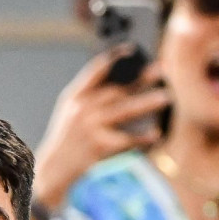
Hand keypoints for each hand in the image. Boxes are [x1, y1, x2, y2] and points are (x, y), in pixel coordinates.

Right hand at [33, 49, 169, 208]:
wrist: (53, 170)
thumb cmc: (66, 140)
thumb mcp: (70, 113)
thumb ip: (90, 96)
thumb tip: (122, 83)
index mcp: (74, 97)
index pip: (95, 70)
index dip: (114, 57)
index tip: (132, 49)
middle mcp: (82, 109)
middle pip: (116, 89)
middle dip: (140, 79)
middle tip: (160, 70)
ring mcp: (90, 128)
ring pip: (125, 111)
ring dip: (147, 103)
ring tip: (166, 97)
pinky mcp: (99, 147)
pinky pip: (127, 139)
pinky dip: (142, 137)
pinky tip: (156, 133)